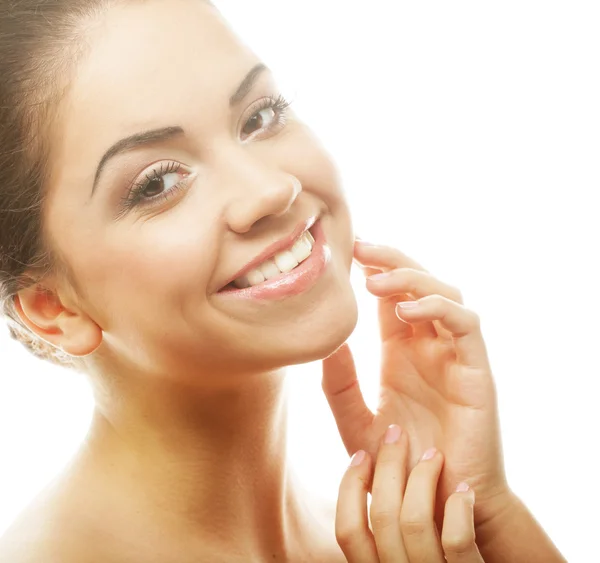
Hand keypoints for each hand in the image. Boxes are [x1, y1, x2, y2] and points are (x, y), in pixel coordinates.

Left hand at [322, 238, 509, 527]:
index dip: (373, 269)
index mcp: (401, 352)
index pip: (391, 296)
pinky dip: (439, 308)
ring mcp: (453, 356)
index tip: (345, 252)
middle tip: (359, 247)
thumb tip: (326, 340)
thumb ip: (339, 385)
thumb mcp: (355, 424)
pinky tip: (406, 311)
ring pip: (444, 293)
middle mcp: (428, 347)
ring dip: (412, 278)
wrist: (436, 507)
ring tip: (374, 282)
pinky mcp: (476, 371)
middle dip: (391, 260)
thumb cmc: (397, 467)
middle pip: (418, 284)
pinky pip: (465, 324)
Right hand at [336, 423, 484, 561]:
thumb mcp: (400, 543)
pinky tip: (464, 489)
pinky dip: (458, 508)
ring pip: (414, 523)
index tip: (362, 455)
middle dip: (388, 465)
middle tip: (397, 433)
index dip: (350, 490)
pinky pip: (456, 540)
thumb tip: (362, 472)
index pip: (348, 532)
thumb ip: (382, 519)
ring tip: (435, 454)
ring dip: (423, 478)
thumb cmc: (438, 550)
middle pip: (382, 517)